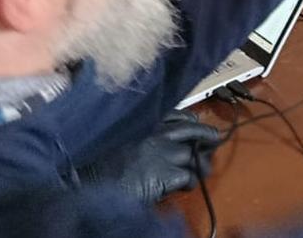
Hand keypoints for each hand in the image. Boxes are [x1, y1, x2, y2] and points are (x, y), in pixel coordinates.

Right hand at [78, 109, 221, 202]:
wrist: (89, 181)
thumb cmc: (98, 162)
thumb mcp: (119, 138)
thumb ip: (138, 135)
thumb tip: (152, 143)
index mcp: (145, 123)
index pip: (177, 115)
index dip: (190, 121)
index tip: (194, 123)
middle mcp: (157, 134)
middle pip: (193, 130)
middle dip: (206, 135)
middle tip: (213, 140)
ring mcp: (163, 153)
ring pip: (194, 154)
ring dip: (200, 163)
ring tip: (202, 169)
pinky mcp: (166, 174)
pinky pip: (188, 176)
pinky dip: (190, 182)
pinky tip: (185, 186)